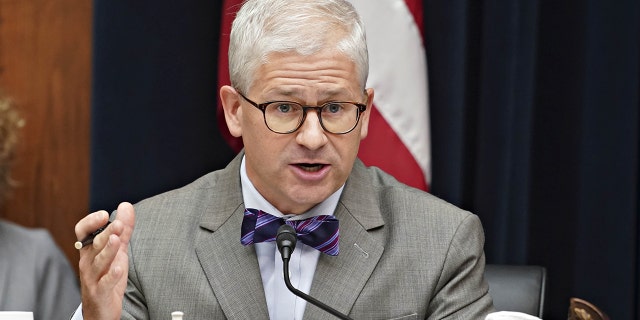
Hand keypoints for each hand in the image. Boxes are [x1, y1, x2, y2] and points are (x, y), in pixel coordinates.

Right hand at [75, 202, 135, 319]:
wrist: (100, 310)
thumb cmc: (107, 276)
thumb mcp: (117, 251)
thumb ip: (123, 230)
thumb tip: (126, 205)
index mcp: (89, 250)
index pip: (83, 231)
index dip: (91, 222)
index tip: (105, 214)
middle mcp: (88, 262)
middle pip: (94, 244)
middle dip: (106, 233)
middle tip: (118, 224)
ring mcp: (92, 278)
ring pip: (98, 262)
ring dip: (107, 250)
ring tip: (116, 240)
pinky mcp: (100, 293)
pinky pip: (104, 283)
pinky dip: (111, 276)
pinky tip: (119, 268)